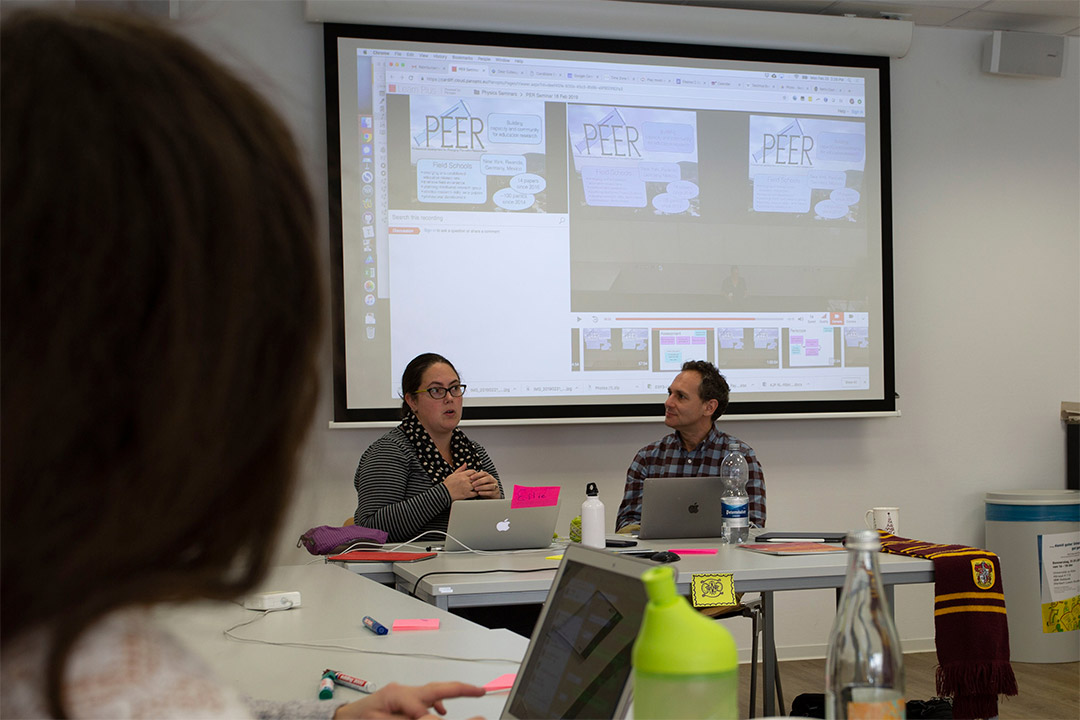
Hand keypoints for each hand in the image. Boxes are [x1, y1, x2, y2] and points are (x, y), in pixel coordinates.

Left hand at [332, 681, 485, 718]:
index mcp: (396, 695)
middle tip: (480, 691)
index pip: (424, 707)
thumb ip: (405, 719)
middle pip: (436, 688)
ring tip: (474, 692)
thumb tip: (430, 716)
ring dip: (453, 691)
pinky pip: (426, 698)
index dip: (432, 717)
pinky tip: (443, 710)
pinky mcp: (402, 699)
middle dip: (460, 689)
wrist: (343, 719)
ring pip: (433, 690)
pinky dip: (439, 701)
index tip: (443, 719)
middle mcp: (402, 691)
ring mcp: (403, 693)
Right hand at [443, 463, 478, 500]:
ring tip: (477, 487)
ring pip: (477, 485)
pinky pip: (475, 493)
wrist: (444, 493)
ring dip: (478, 486)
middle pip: (476, 478)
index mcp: (462, 475)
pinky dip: (477, 493)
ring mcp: (467, 487)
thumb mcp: (453, 474)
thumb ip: (460, 469)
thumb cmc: (448, 484)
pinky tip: (476, 492)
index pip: (473, 472)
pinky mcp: (467, 494)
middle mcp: (465, 480)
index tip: (474, 476)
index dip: (475, 473)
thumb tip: (465, 463)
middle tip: (477, 481)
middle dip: (477, 480)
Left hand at [468, 470, 500, 498]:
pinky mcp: (495, 493)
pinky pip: (490, 492)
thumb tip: (469, 474)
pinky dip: (484, 493)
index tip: (471, 477)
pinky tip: (479, 493)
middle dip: (479, 481)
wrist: (490, 496)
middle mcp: (492, 480)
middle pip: (487, 478)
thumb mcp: (480, 483)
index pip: (484, 473)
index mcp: (488, 476)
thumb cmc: (484, 488)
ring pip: (490, 486)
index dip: (477, 475)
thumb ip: (475, 478)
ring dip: (482, 487)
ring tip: (476, 489)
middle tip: (473, 484)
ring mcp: (495, 487)